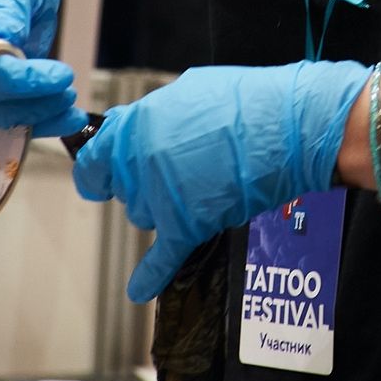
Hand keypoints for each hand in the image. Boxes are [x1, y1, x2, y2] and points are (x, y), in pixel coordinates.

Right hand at [0, 0, 82, 135]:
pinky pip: (5, 114)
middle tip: (65, 88)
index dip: (3, 75)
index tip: (46, 76)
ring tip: (71, 106)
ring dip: (34, 113)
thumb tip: (7, 41)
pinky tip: (66, 118)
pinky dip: (38, 119)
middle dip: (25, 96)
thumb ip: (6, 12)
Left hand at [71, 61, 370, 301]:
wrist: (287, 127)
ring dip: (165, 208)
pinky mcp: (188, 224)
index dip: (99, 170)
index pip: (93, 161)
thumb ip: (153, 115)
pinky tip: (138, 290)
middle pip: (125, 192)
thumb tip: (134, 127)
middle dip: (145, 185)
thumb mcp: (187, 90)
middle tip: (180, 170)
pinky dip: (150, 276)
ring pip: (145, 216)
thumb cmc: (245, 101)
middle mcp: (140, 163)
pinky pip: (161, 257)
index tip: (101, 177)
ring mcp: (162, 196)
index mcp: (136, 127)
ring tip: (202, 185)